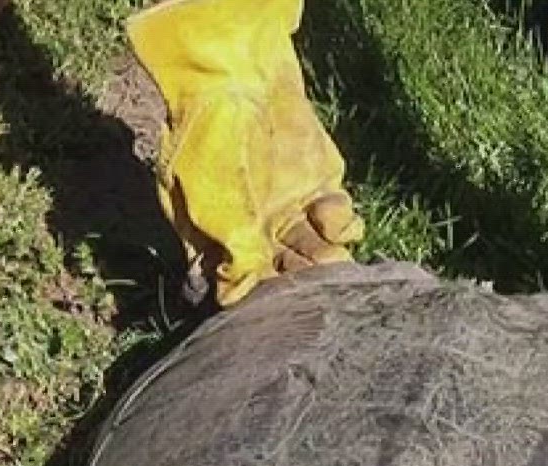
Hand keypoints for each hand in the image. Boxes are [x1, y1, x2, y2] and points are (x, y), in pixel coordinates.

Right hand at [127, 0, 364, 306]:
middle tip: (309, 280)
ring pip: (316, 253)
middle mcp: (256, 232)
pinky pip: (338, 222)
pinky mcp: (320, 187)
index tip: (273, 303)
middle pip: (285, 275)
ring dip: (325, 261)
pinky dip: (341, 226)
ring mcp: (290, 211)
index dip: (259, 300)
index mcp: (221, 243)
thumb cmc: (207, 143)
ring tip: (329, 257)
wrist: (235, 79)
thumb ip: (230, 255)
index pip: (242, 288)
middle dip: (299, 282)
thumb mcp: (207, 207)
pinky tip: (331, 216)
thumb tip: (233, 299)